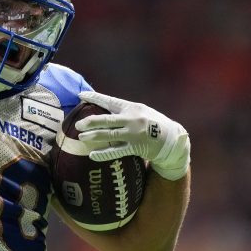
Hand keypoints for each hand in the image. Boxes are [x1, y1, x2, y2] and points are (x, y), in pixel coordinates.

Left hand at [75, 91, 190, 180]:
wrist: (173, 139)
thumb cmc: (153, 123)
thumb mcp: (141, 112)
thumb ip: (124, 111)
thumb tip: (103, 109)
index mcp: (132, 107)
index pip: (109, 101)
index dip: (94, 98)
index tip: (81, 96)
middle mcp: (131, 119)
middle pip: (106, 120)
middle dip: (90, 122)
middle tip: (77, 125)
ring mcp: (133, 134)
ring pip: (109, 135)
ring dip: (93, 136)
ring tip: (81, 138)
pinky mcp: (136, 148)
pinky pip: (116, 151)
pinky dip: (103, 154)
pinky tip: (93, 155)